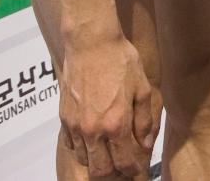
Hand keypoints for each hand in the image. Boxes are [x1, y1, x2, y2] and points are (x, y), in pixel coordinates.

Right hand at [58, 33, 155, 176]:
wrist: (91, 43)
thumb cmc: (121, 61)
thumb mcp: (143, 89)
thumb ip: (144, 120)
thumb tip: (145, 143)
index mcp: (116, 124)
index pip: (123, 162)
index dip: (132, 170)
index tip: (136, 169)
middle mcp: (93, 129)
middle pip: (99, 170)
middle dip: (112, 173)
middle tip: (121, 165)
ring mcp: (76, 125)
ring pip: (83, 159)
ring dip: (96, 160)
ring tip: (108, 151)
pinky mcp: (64, 117)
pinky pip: (71, 143)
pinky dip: (82, 147)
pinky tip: (93, 138)